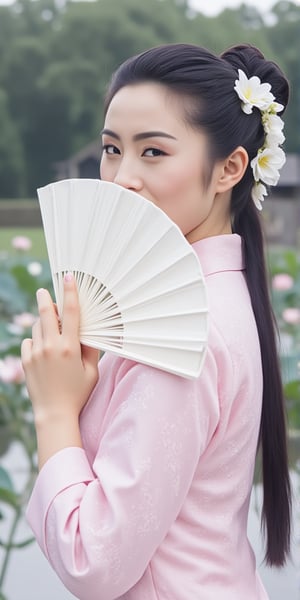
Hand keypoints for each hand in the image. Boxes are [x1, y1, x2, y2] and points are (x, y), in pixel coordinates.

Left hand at [21, 273, 99, 424]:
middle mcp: (50, 346)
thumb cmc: (77, 393)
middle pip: (45, 312)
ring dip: (43, 324)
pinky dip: (36, 341)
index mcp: (70, 347)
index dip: (70, 292)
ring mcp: (36, 353)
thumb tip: (88, 330)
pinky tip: (43, 351)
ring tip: (52, 333)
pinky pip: (29, 342)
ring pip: (37, 326)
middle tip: (44, 292)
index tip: (68, 277)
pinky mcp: (26, 361)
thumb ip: (91, 348)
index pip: (70, 312)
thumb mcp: (91, 371)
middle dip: (45, 298)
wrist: (54, 414)